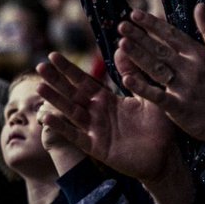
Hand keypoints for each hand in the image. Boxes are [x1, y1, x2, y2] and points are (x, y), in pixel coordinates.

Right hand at [35, 53, 177, 183]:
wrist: (166, 157)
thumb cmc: (159, 126)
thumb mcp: (148, 96)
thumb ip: (134, 74)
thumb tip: (122, 46)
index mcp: (108, 99)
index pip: (84, 81)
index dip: (68, 69)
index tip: (53, 55)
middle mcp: (97, 113)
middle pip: (72, 93)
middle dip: (56, 81)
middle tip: (39, 66)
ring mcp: (95, 130)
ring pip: (70, 112)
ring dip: (55, 100)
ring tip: (39, 87)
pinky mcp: (97, 147)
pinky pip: (76, 136)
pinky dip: (61, 127)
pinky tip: (47, 116)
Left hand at [117, 4, 204, 149]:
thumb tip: (200, 4)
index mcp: (199, 54)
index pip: (171, 34)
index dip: (152, 23)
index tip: (134, 13)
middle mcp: (190, 68)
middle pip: (160, 49)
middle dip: (139, 36)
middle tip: (121, 25)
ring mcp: (184, 88)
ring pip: (156, 68)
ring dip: (138, 55)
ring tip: (121, 44)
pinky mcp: (179, 108)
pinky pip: (157, 96)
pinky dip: (142, 88)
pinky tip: (126, 78)